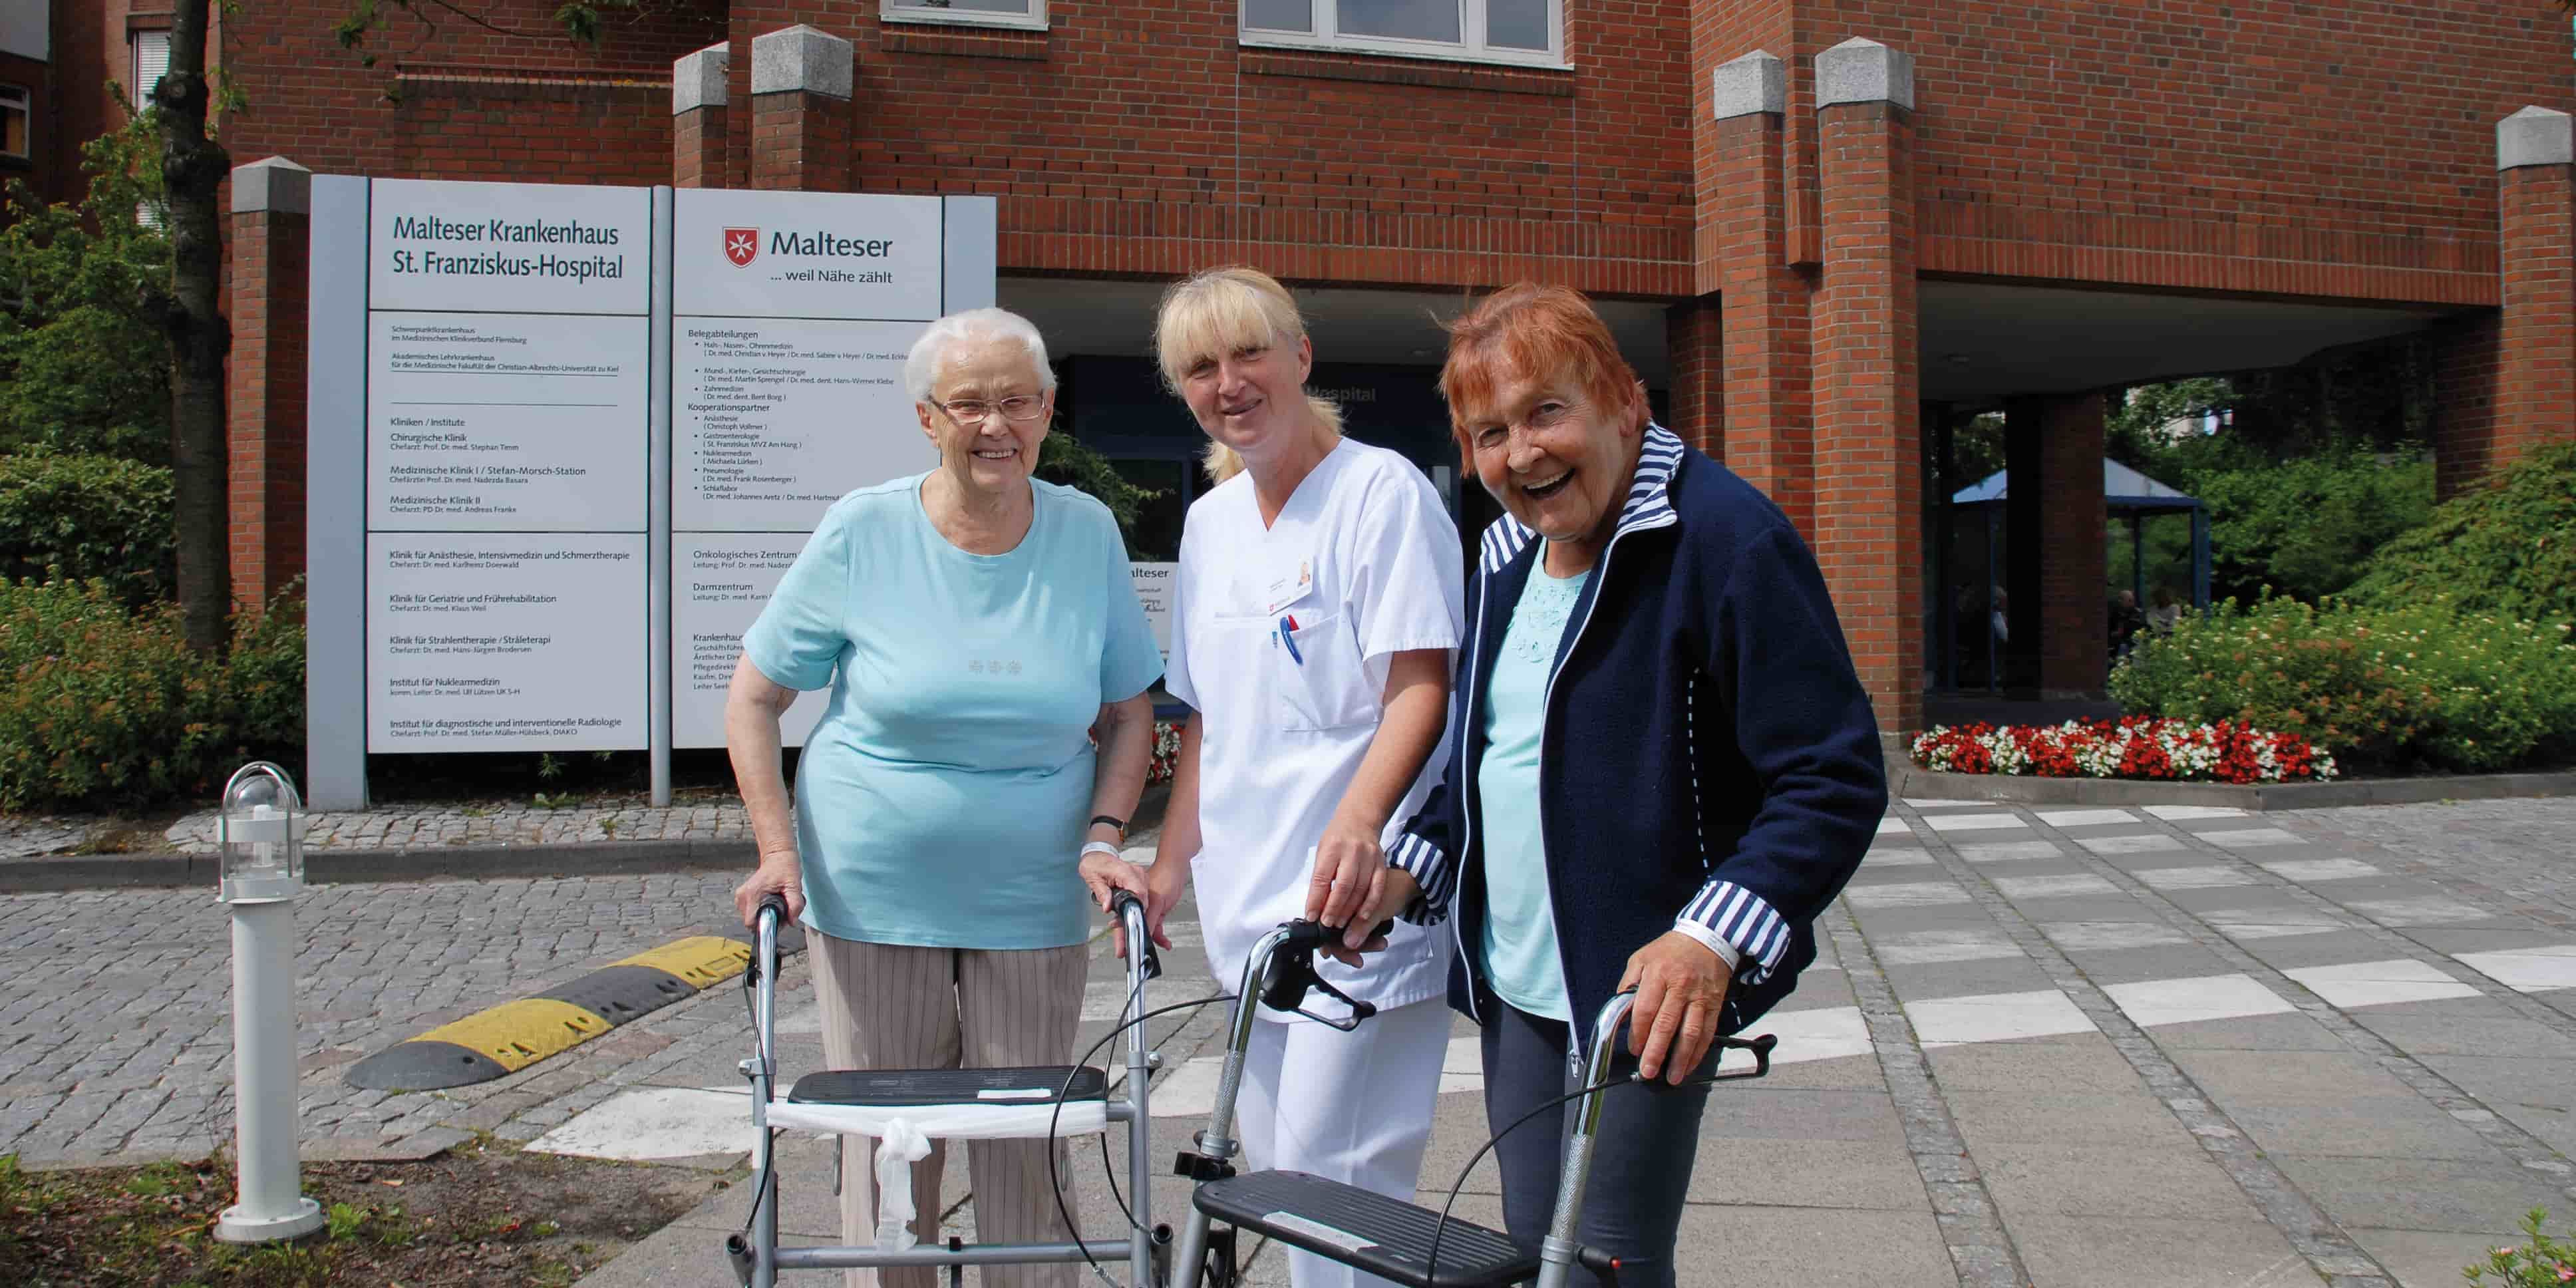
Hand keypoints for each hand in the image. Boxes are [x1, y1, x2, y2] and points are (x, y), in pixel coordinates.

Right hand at [733, 856, 804, 928]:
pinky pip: (750, 912)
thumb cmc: (785, 868)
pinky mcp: (742, 896)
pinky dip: (760, 910)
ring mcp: (741, 896)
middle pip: (752, 922)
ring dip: (764, 915)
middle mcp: (743, 896)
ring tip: (775, 903)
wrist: (778, 855)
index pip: (751, 923)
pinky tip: (769, 902)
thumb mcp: (794, 885)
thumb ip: (795, 905)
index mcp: (753, 893)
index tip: (777, 919)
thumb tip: (792, 922)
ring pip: (751, 918)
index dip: (765, 925)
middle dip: (767, 920)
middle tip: (780, 909)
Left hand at [1078, 847, 1150, 916]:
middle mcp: (1136, 872)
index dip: (1134, 907)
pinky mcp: (1140, 878)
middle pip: (1143, 897)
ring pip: (1144, 897)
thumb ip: (1102, 893)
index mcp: (1125, 871)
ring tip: (1118, 910)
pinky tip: (1124, 903)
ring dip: (1133, 906)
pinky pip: (1142, 894)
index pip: (1139, 892)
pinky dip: (1134, 901)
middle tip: (1117, 918)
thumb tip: (1107, 906)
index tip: (1125, 916)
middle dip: (1131, 910)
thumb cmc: (1095, 864)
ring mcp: (1140, 875)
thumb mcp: (1093, 879)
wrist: (1097, 856)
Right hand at [1111, 851, 1187, 962]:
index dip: (1122, 937)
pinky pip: (1157, 927)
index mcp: (1133, 901)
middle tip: (1133, 956)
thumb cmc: (1165, 877)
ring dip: (1152, 941)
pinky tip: (1165, 943)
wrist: (1177, 869)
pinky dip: (1161, 935)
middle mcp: (1139, 907)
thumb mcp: (1158, 901)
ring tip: (1155, 951)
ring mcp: (1148, 910)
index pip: (1124, 922)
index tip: (1121, 950)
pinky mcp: (1157, 912)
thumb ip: (1150, 918)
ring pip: (1146, 930)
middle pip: (1134, 928)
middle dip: (1135, 943)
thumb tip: (1146, 933)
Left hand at [1305, 815, 1384, 933]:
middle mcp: (1352, 851)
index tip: (1312, 916)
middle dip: (1334, 908)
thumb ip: (1320, 877)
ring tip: (1340, 923)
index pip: (1322, 878)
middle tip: (1327, 923)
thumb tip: (1315, 906)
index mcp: (1332, 848)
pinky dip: (1369, 904)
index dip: (1316, 900)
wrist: (1359, 820)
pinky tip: (1362, 915)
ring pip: (1361, 889)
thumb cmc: (1336, 838)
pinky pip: (1377, 887)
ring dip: (1350, 910)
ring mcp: (1369, 856)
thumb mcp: (1322, 852)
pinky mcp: (1381, 862)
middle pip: (1343, 886)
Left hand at [1618, 931, 1733, 1083]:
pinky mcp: (1714, 1004)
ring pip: (1690, 1032)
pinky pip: (1707, 1032)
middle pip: (1667, 1025)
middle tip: (1648, 1071)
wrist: (1708, 938)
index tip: (1635, 1049)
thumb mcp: (1642, 958)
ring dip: (1681, 1058)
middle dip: (1656, 1052)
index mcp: (1658, 974)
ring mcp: (1699, 997)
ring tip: (1672, 1077)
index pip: (1646, 1010)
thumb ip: (1630, 983)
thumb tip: (1621, 1009)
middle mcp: (1680, 987)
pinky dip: (1699, 1052)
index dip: (1638, 1033)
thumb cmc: (1670, 950)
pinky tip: (1691, 1064)